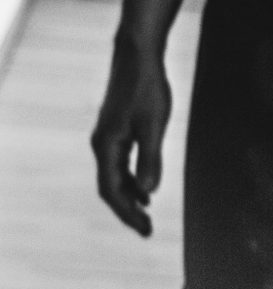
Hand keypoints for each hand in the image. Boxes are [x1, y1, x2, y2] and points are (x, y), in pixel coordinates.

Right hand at [91, 37, 173, 236]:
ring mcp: (107, 138)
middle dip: (127, 211)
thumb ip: (151, 158)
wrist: (138, 57)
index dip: (127, 213)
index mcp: (107, 147)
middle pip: (110, 188)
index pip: (112, 191)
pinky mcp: (116, 131)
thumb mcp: (154, 125)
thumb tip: (149, 193)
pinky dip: (131, 179)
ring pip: (114, 177)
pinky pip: (119, 164)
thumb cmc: (148, 89)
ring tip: (146, 214)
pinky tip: (146, 188)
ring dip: (129, 196)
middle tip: (147, 231)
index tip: (145, 231)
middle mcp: (101, 145)